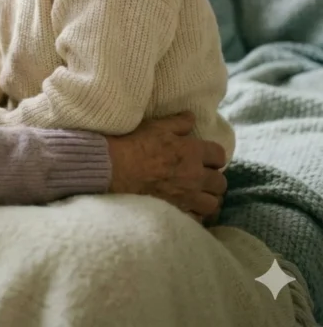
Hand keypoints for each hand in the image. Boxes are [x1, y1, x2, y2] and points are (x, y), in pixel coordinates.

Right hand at [105, 112, 226, 220]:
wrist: (114, 168)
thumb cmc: (134, 144)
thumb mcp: (157, 126)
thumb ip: (178, 122)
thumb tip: (192, 117)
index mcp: (192, 152)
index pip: (219, 155)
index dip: (214, 156)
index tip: (206, 157)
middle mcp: (195, 176)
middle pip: (220, 183)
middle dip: (214, 179)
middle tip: (203, 176)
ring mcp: (187, 197)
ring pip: (213, 204)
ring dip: (208, 198)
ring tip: (199, 194)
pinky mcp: (177, 212)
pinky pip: (198, 219)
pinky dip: (196, 214)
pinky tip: (188, 208)